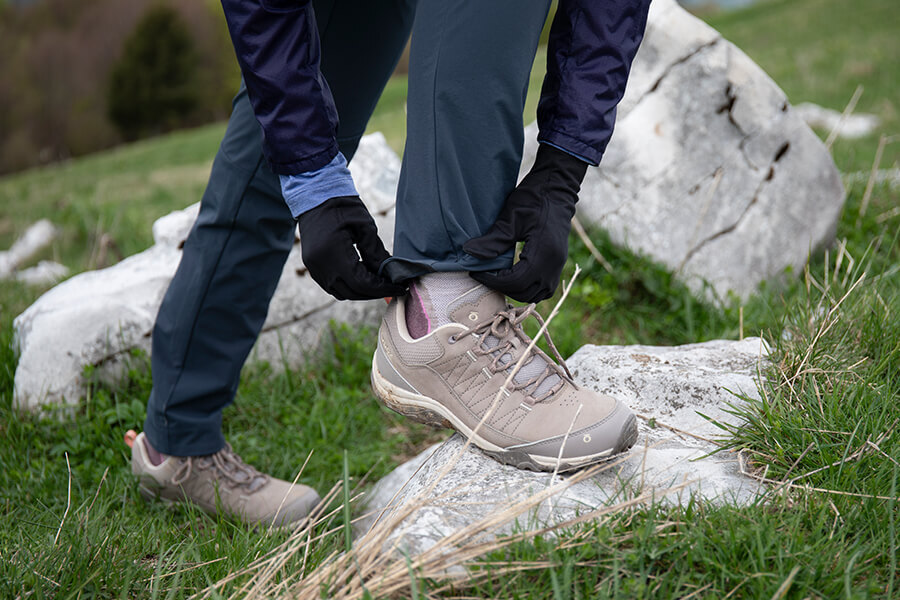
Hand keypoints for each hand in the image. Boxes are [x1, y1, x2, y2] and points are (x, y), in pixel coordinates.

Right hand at [296, 196, 406, 300]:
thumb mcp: (366, 227)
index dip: (383, 289)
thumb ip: (377, 253)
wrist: (315, 194)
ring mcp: (313, 267)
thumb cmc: (343, 206)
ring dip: (361, 292)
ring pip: (341, 293)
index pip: (362, 284)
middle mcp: (320, 265)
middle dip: (375, 293)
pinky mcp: (311, 267)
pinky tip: (363, 278)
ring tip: (379, 283)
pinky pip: (332, 286)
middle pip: (352, 292)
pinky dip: (349, 287)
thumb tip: (390, 275)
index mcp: (333, 253)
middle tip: (393, 287)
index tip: (400, 288)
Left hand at [463, 144, 587, 302]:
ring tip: (499, 277)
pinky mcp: (559, 263)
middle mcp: (554, 263)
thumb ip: (492, 239)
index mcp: (543, 252)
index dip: (493, 281)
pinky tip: (515, 276)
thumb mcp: (510, 217)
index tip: (476, 273)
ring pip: (537, 294)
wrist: (557, 187)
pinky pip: (545, 287)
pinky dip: (529, 288)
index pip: (515, 281)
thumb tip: (469, 252)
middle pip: (525, 291)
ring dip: (516, 290)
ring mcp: (559, 264)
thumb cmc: (533, 198)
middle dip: (502, 287)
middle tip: (485, 275)